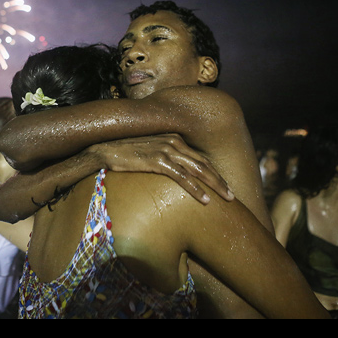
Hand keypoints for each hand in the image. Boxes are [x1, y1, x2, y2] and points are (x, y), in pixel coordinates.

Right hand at [91, 134, 232, 203]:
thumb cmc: (125, 152)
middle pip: (204, 163)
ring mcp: (166, 150)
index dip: (215, 173)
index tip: (224, 186)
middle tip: (233, 196)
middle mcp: (174, 141)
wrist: (104, 150)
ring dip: (215, 186)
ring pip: (198, 170)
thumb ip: (164, 157)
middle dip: (220, 181)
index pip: (200, 158)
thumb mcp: (150, 151)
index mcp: (174, 138)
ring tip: (226, 199)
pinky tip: (205, 199)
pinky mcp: (157, 161)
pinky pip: (182, 177)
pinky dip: (196, 189)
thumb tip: (173, 173)